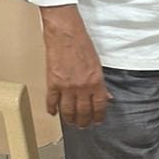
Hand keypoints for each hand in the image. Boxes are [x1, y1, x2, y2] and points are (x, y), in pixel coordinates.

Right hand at [41, 6, 110, 127]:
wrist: (65, 33)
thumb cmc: (82, 43)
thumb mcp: (97, 64)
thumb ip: (101, 83)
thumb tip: (106, 96)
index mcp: (96, 81)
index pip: (99, 106)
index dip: (98, 117)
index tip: (97, 121)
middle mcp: (82, 87)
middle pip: (83, 112)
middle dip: (83, 122)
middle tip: (83, 125)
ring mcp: (66, 86)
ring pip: (68, 111)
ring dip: (69, 119)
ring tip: (70, 122)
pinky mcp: (53, 83)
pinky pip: (52, 101)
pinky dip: (52, 109)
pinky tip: (53, 112)